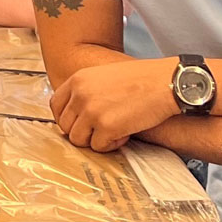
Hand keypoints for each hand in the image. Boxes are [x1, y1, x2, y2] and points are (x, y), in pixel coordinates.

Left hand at [51, 57, 182, 152]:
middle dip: (82, 132)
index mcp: (78, 79)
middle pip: (65, 126)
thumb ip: (87, 90)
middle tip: (101, 130)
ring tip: (115, 131)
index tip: (78, 124)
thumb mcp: (106, 75)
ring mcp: (91, 111)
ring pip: (78, 140)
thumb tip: (77, 114)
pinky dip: (111, 144)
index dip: (66, 118)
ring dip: (96, 140)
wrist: (166, 82)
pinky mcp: (106, 127)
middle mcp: (80, 94)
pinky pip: (98, 146)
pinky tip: (125, 133)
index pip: (55, 105)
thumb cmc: (142, 79)